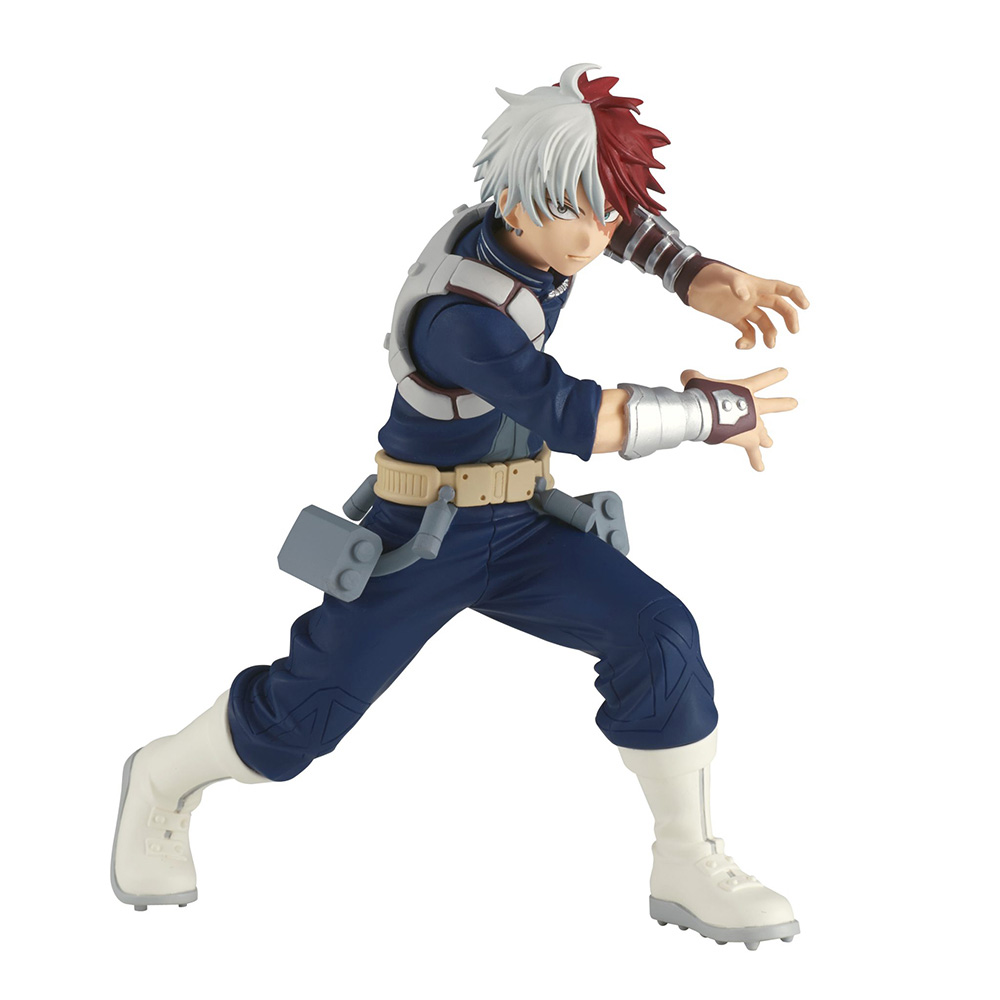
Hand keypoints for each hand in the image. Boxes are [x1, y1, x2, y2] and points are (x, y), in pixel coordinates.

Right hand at [681, 367, 796, 471]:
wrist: (708, 412)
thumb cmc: (703, 394)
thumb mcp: (697, 380)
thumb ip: (693, 376)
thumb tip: (686, 375)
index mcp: (746, 389)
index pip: (763, 380)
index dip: (774, 376)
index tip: (785, 373)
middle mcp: (755, 406)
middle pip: (772, 405)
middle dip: (783, 404)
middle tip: (794, 403)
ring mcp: (754, 424)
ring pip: (763, 432)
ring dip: (766, 437)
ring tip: (770, 443)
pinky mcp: (749, 440)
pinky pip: (754, 453)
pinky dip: (756, 460)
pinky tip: (760, 468)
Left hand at [686, 263, 808, 349]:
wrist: (690, 284)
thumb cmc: (706, 274)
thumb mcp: (721, 275)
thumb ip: (735, 283)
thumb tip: (745, 296)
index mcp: (755, 284)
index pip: (781, 288)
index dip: (796, 295)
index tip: (805, 306)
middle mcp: (753, 297)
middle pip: (778, 307)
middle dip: (789, 318)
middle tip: (794, 331)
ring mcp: (744, 308)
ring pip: (764, 323)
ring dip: (770, 334)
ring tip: (769, 345)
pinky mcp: (733, 318)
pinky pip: (747, 332)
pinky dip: (747, 341)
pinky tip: (739, 345)